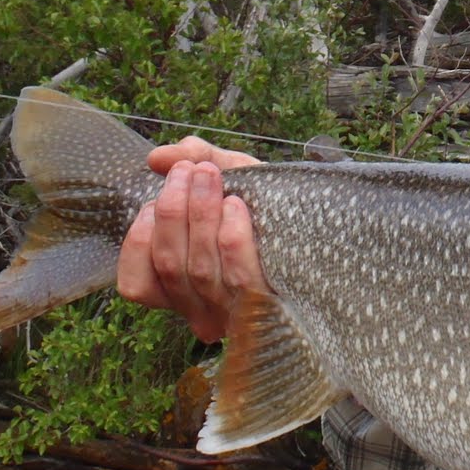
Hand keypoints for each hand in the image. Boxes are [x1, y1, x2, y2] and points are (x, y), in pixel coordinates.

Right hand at [116, 137, 264, 342]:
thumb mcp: (235, 180)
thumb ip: (196, 162)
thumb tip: (158, 157)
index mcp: (182, 291)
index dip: (138, 243)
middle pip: (171, 266)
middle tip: (188, 171)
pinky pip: (239, 275)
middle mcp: (203, 311)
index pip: (136, 285)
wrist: (333, 224)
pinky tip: (237, 206)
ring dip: (200, 215)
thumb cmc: (273, 207)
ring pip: (201, 269)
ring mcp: (236, 313)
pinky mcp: (270, 306)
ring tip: (209, 175)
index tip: (151, 202)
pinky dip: (232, 237)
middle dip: (174, 212)